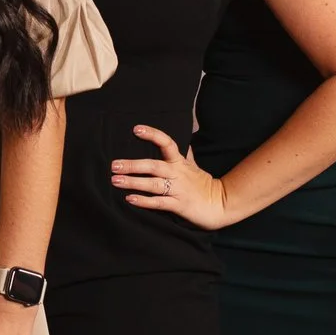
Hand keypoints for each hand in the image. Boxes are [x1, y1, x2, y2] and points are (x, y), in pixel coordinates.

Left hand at [111, 124, 232, 228]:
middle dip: (132, 165)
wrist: (221, 204)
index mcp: (180, 162)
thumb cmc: (203, 184)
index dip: (152, 135)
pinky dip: (144, 201)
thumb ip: (185, 153)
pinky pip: (159, 202)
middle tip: (114, 165)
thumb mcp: (194, 165)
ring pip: (153, 184)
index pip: (167, 143)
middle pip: (153, 165)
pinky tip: (130, 199)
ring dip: (133, 182)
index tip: (136, 129)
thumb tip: (184, 137)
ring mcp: (178, 189)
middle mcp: (177, 174)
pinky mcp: (179, 205)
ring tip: (115, 180)